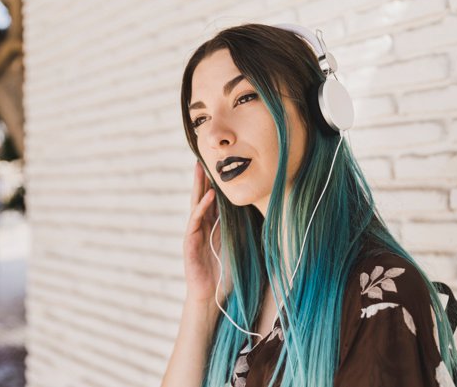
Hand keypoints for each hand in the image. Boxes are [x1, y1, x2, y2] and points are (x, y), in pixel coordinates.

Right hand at [182, 161, 232, 306]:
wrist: (212, 298)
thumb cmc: (227, 276)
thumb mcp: (240, 247)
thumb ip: (246, 231)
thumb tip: (267, 216)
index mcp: (215, 227)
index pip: (215, 200)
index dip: (217, 183)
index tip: (221, 164)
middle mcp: (203, 228)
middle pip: (202, 196)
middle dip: (203, 177)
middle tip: (204, 156)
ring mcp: (194, 234)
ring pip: (196, 204)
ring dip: (198, 185)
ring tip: (200, 167)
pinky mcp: (189, 244)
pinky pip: (195, 221)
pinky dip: (201, 207)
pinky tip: (206, 195)